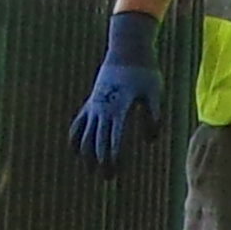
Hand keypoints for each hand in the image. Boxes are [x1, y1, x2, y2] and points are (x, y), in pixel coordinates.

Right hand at [68, 7, 166, 174]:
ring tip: (92, 170)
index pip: (113, 139)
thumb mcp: (155, 93)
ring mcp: (94, 106)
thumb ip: (153, 117)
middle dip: (101, 162)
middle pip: (97, 141)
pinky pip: (78, 124)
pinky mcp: (91, 102)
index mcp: (119, 109)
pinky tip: (78, 152)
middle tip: (108, 179)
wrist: (127, 50)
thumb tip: (150, 141)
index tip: (116, 171)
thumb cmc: (145, 72)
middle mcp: (103, 109)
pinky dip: (76, 138)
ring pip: (84, 135)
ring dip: (86, 154)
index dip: (114, 157)